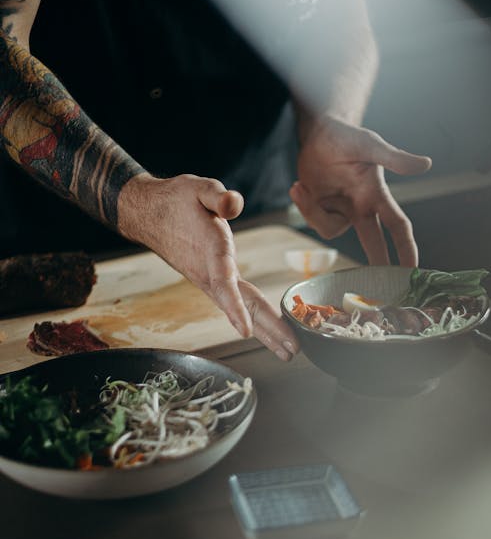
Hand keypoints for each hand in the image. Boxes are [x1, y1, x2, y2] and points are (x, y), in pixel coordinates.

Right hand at [118, 173, 298, 360]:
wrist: (149, 214)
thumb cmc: (176, 200)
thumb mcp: (196, 188)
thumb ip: (216, 195)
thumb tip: (233, 205)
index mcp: (210, 251)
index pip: (224, 283)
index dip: (235, 307)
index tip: (246, 331)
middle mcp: (211, 274)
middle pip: (242, 305)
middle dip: (268, 329)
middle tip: (293, 351)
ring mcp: (212, 282)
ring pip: (243, 309)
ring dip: (266, 331)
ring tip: (287, 351)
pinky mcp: (214, 283)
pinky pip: (239, 304)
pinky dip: (256, 320)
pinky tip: (268, 333)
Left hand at [290, 117, 431, 265]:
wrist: (319, 135)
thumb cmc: (347, 138)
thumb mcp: (370, 145)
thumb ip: (395, 158)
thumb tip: (426, 164)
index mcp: (377, 195)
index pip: (397, 226)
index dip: (406, 248)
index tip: (414, 269)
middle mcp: (361, 208)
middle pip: (373, 243)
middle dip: (378, 265)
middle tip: (382, 292)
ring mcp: (341, 212)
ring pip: (330, 231)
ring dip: (312, 211)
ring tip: (302, 185)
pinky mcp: (322, 211)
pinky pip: (314, 222)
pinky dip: (303, 206)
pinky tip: (298, 187)